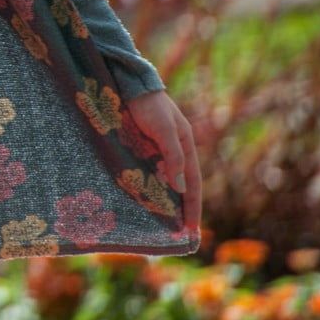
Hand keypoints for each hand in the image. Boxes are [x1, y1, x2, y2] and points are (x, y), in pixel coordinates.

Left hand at [127, 88, 200, 233]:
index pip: (192, 186)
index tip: (191, 232)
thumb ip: (173, 156)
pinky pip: (146, 173)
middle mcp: (172, 151)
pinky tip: (143, 201)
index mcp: (185, 147)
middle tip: (177, 236)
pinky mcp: (138, 147)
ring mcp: (155, 150)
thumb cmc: (149, 105)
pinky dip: (147, 188)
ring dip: (163, 202)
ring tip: (160, 225)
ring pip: (162, 182)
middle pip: (179, 187)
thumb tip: (180, 187)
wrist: (127, 83)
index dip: (192, 209)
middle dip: (180, 211)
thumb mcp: (165, 130)